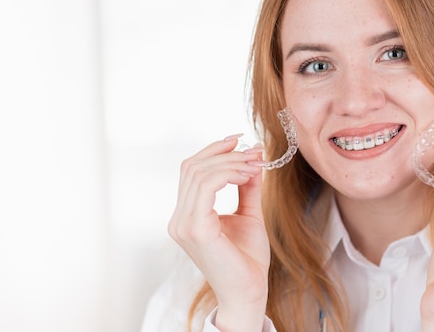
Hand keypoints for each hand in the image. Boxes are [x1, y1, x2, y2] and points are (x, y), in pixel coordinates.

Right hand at [167, 135, 269, 331]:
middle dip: (226, 154)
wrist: (250, 292)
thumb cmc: (248, 259)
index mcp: (186, 216)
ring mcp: (183, 224)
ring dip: (231, 162)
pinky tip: (247, 175)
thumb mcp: (249, 214)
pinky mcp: (195, 229)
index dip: (214, 151)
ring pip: (199, 173)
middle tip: (254, 152)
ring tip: (255, 164)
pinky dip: (228, 174)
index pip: (191, 171)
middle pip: (193, 167)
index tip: (240, 141)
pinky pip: (206, 186)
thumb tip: (252, 158)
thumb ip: (246, 187)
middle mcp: (178, 219)